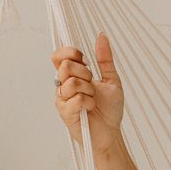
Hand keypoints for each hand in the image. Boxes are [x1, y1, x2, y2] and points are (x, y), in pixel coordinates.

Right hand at [50, 31, 124, 151]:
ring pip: (70, 82)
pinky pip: (75, 99)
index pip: (59, 56)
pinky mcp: (65, 113)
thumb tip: (102, 35)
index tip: (86, 61)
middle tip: (92, 84)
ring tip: (93, 99)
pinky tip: (90, 108)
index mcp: (72, 76)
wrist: (111, 133)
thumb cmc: (110, 110)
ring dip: (88, 90)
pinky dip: (88, 102)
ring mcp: (62, 99)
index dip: (70, 53)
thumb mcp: (111, 80)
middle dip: (84, 73)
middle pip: (64, 66)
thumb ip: (105, 59)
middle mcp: (63, 86)